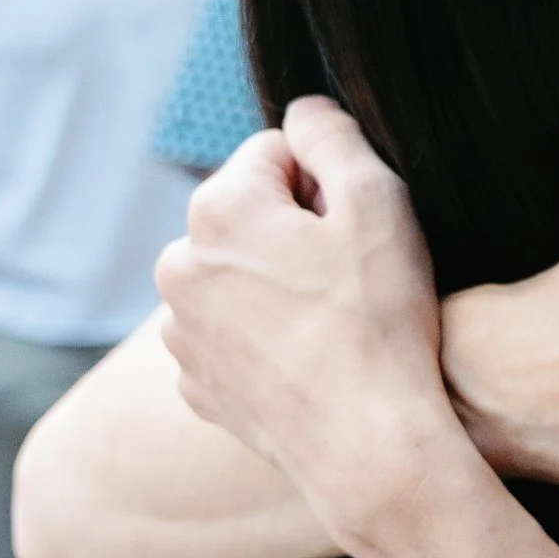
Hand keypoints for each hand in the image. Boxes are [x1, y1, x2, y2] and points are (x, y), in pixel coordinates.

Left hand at [155, 98, 462, 557]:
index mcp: (217, 209)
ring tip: (333, 326)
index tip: (359, 233)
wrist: (369, 447)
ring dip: (279, 285)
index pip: (277, 156)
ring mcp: (181, 332)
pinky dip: (267, 339)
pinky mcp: (197, 384)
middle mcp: (179, 265)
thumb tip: (303, 110)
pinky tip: (312, 362)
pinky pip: (234, 336)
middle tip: (352, 280)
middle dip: (296, 234)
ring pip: (239, 277)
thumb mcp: (378, 202)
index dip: (330, 187)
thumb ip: (332, 134)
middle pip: (251, 216)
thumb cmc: (379, 322)